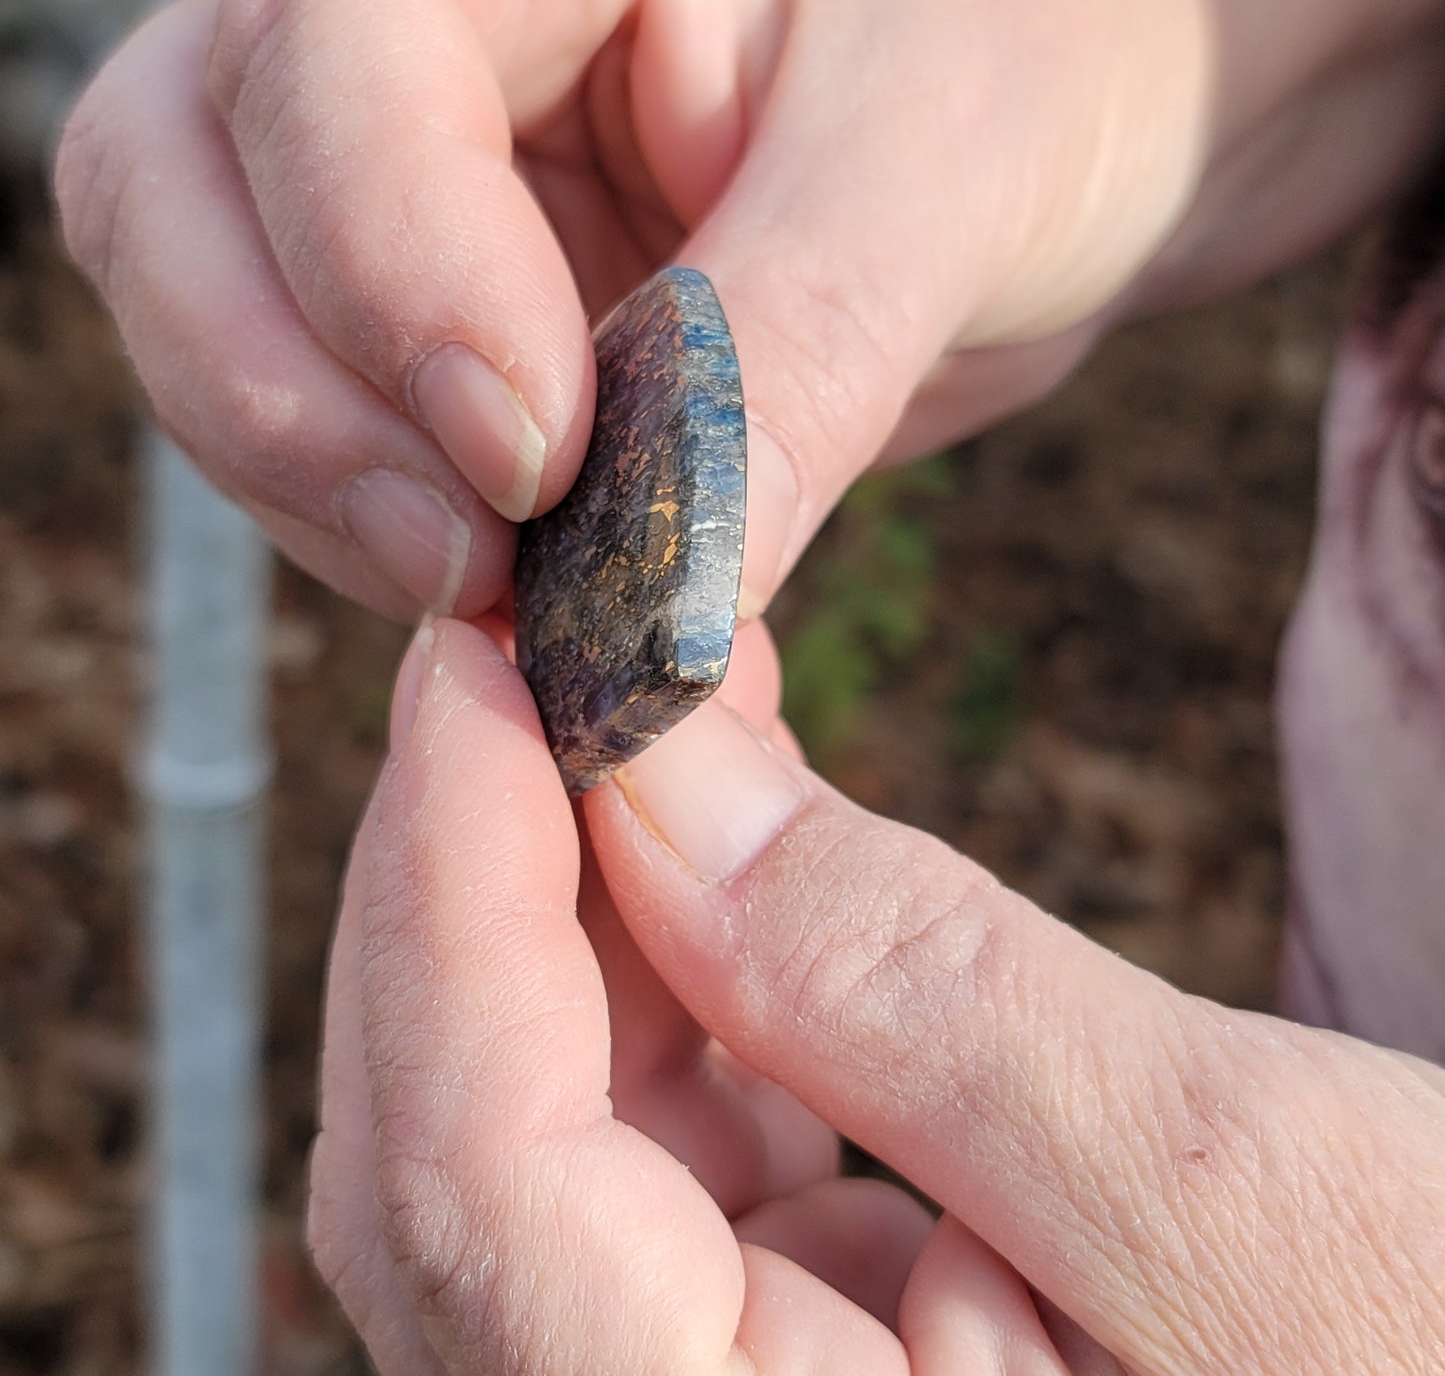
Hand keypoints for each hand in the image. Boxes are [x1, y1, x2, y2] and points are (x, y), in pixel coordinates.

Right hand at [55, 0, 1444, 619]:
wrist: (1082, 119)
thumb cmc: (1053, 51)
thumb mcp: (948, 160)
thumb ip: (793, 352)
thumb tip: (657, 601)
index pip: (333, 42)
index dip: (394, 264)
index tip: (537, 456)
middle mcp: (429, 25)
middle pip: (173, 185)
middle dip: (294, 404)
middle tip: (467, 568)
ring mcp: (423, 185)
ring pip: (225, 329)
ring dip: (330, 496)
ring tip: (510, 599)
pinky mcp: (461, 323)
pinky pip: (343, 440)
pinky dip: (397, 538)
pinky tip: (525, 597)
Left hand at [312, 616, 1444, 1372]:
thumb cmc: (1442, 1372)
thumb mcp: (1213, 1185)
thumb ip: (897, 989)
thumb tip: (655, 768)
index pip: (478, 1191)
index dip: (446, 894)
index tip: (473, 661)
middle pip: (462, 1162)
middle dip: (478, 876)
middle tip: (534, 652)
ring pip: (542, 1130)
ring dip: (573, 897)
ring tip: (639, 708)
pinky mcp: (798, 1337)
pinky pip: (664, 1132)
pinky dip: (675, 961)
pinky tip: (717, 834)